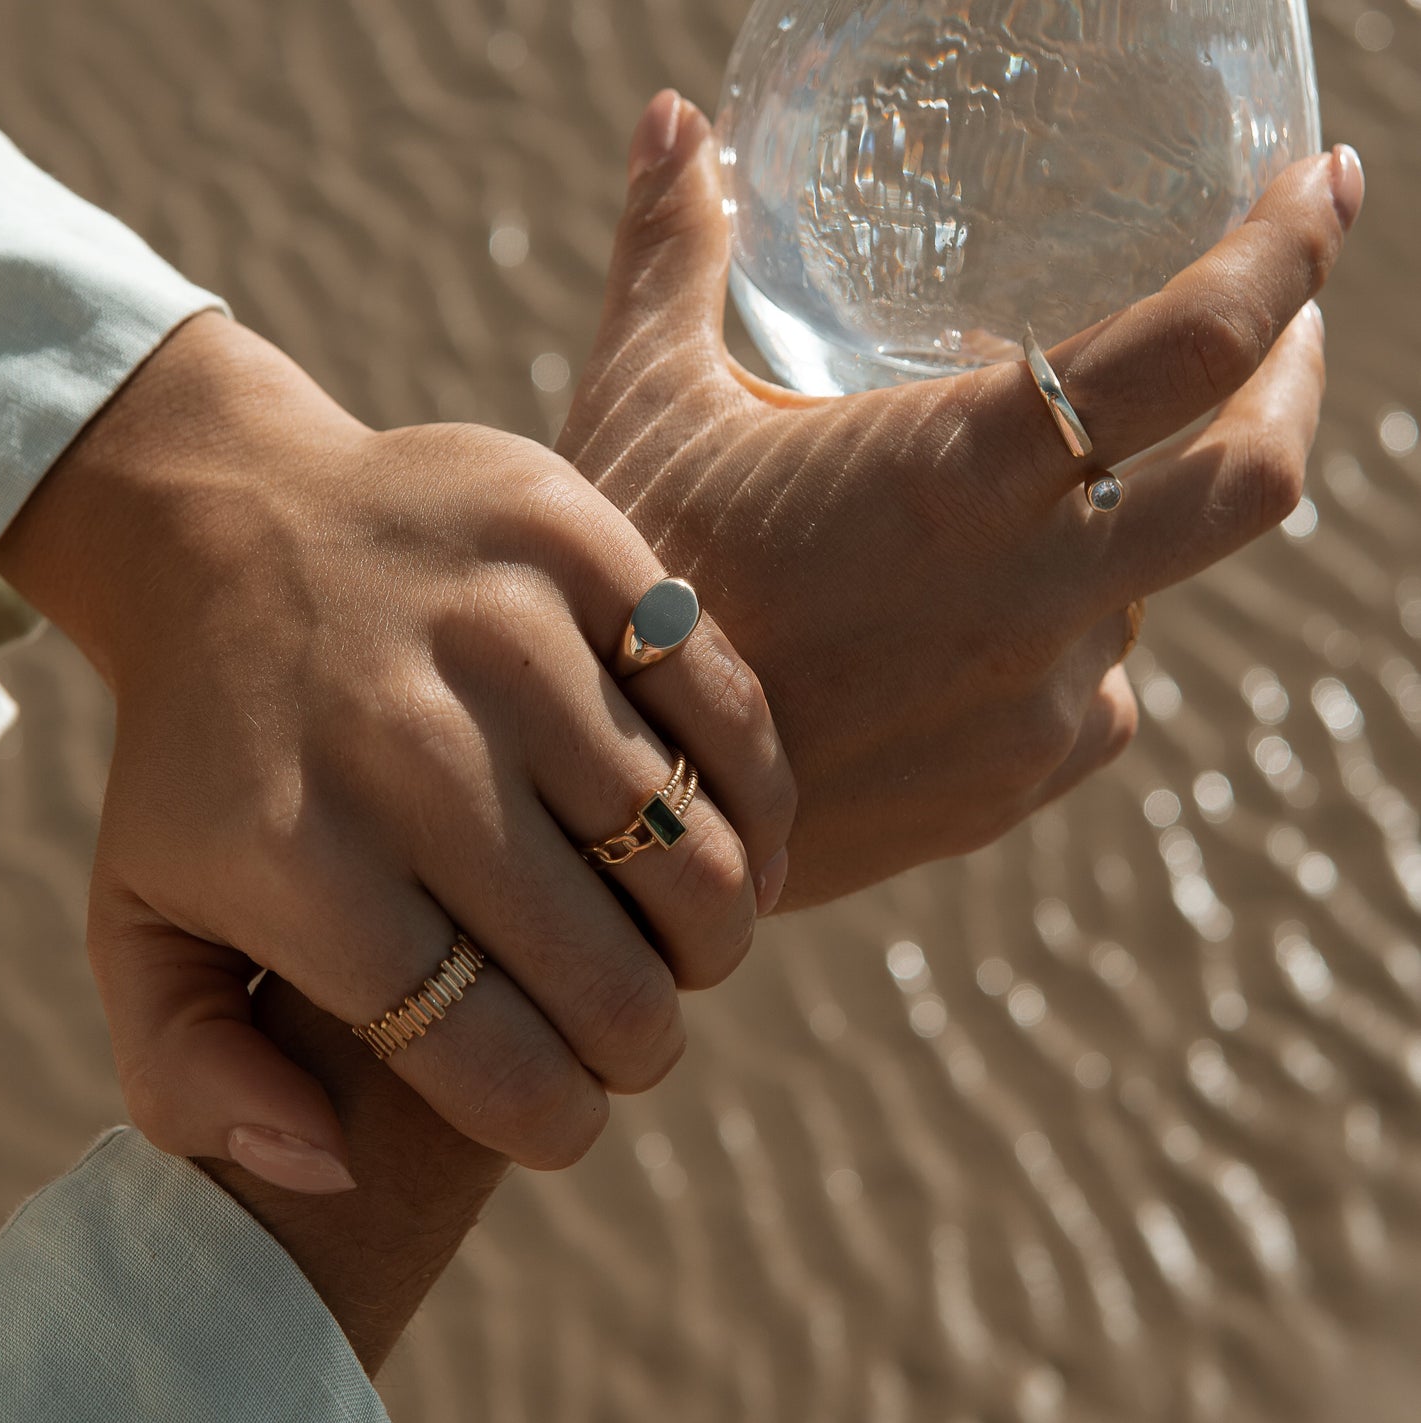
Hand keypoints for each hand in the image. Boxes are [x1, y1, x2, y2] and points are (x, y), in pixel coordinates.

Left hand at [0, 313, 794, 1185]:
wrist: (235, 521)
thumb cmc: (212, 752)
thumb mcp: (141, 920)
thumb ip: (194, 1078)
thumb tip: (332, 1164)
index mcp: (298, 861)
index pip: (489, 1061)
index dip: (556, 1121)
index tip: (568, 1113)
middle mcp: (410, 746)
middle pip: (611, 978)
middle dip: (642, 1044)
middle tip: (632, 1033)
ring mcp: (505, 633)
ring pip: (695, 856)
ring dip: (712, 936)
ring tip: (681, 940)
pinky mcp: (580, 546)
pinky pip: (729, 716)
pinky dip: (759, 805)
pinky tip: (729, 837)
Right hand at [560, 92, 1361, 907]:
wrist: (604, 798)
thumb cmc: (626, 587)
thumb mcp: (645, 405)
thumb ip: (672, 250)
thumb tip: (670, 122)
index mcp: (955, 474)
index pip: (1197, 344)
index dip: (1288, 251)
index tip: (1320, 193)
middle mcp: (1029, 599)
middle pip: (1254, 482)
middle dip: (1290, 388)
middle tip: (1276, 340)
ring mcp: (1032, 710)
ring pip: (1141, 596)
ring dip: (1105, 538)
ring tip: (991, 526)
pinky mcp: (1009, 788)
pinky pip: (1090, 698)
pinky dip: (1059, 643)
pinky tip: (962, 638)